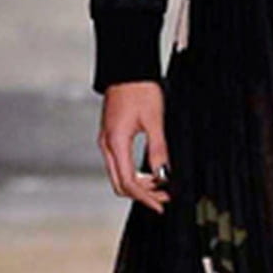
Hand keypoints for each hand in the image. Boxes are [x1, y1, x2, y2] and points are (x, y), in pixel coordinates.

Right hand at [98, 82, 170, 212]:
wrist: (127, 68)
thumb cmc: (140, 89)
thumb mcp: (154, 120)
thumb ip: (158, 149)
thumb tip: (163, 174)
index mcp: (116, 143)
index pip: (129, 182)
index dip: (145, 197)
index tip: (161, 205)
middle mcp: (107, 145)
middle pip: (121, 183)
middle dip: (142, 194)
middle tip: (165, 197)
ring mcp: (107, 142)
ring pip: (119, 175)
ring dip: (139, 184)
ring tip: (162, 185)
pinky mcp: (111, 137)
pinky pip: (120, 164)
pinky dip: (134, 172)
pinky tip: (151, 172)